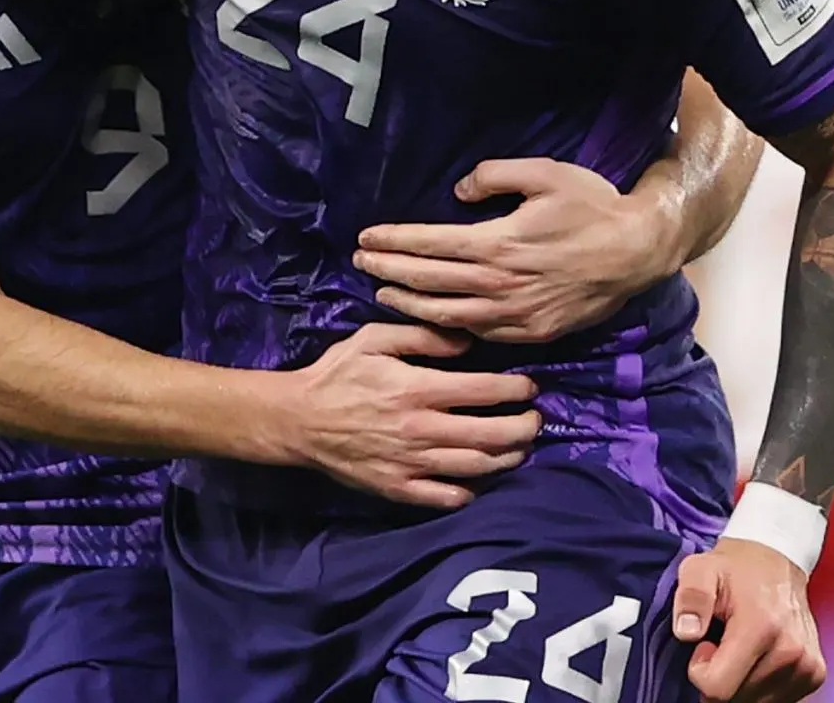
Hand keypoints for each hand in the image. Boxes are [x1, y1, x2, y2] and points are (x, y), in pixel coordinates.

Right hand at [277, 323, 540, 508]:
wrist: (298, 420)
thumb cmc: (337, 373)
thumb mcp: (373, 338)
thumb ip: (422, 336)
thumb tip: (467, 342)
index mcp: (416, 389)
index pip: (482, 390)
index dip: (515, 389)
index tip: (529, 387)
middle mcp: (420, 429)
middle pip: (489, 434)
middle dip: (523, 428)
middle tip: (534, 420)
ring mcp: (411, 463)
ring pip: (475, 467)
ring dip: (506, 458)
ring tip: (519, 448)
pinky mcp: (399, 488)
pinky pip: (445, 497)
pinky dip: (470, 491)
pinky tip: (480, 480)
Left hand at [354, 158, 669, 344]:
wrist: (637, 252)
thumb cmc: (591, 207)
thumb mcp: (545, 173)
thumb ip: (494, 177)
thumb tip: (457, 192)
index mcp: (497, 243)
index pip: (429, 245)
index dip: (393, 242)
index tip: (365, 239)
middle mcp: (499, 284)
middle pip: (429, 281)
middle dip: (389, 271)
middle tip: (359, 264)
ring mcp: (515, 313)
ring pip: (447, 315)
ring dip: (410, 304)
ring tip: (383, 293)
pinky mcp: (531, 332)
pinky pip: (480, 333)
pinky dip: (449, 328)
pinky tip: (433, 320)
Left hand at [673, 540, 825, 701]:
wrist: (777, 560)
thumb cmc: (734, 570)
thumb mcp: (700, 569)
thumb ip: (690, 598)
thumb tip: (686, 632)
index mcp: (761, 627)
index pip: (719, 689)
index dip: (700, 671)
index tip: (705, 645)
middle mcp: (791, 651)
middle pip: (737, 699)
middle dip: (721, 677)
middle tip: (722, 643)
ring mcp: (807, 666)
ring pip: (755, 702)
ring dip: (740, 682)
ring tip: (741, 648)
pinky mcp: (815, 674)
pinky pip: (775, 700)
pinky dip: (759, 685)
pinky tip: (757, 657)